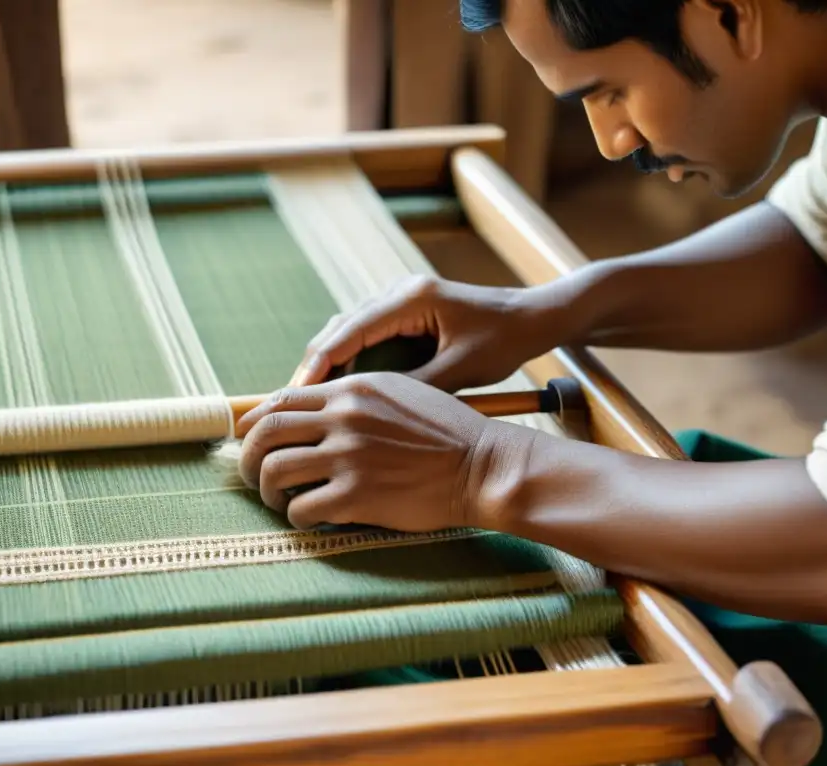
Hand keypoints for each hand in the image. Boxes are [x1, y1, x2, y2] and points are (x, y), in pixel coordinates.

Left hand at [236, 371, 533, 531]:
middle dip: (246, 457)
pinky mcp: (357, 496)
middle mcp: (344, 417)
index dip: (254, 422)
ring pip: (273, 471)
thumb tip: (308, 412)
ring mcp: (349, 456)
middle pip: (265, 433)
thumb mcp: (399, 392)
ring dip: (266, 490)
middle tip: (251, 475)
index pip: (280, 400)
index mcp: (351, 390)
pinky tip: (310, 518)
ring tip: (279, 500)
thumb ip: (353, 397)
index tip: (247, 439)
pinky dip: (297, 517)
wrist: (483, 466)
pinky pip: (302, 509)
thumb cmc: (446, 432)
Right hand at [289, 275, 546, 392]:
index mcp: (412, 299)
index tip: (298, 394)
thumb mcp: (462, 368)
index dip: (320, 363)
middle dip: (315, 363)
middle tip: (292, 401)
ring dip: (330, 361)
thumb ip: (417, 385)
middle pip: (341, 326)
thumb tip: (369, 411)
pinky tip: (341, 387)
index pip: (351, 330)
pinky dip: (350, 358)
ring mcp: (402, 300)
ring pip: (350, 329)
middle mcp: (400, 293)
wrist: (533, 317)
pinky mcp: (407, 312)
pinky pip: (367, 333)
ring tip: (309, 398)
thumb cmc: (504, 340)